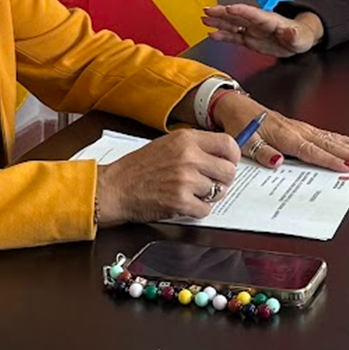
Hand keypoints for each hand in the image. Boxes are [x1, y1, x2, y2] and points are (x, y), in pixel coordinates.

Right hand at [95, 130, 238, 225]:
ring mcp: (185, 180)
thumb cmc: (139, 166)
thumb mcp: (168, 143)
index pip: (228, 144)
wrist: (116, 187)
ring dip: (207, 196)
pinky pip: (206, 210)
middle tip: (211, 183)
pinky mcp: (180, 202)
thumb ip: (194, 146)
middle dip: (223, 180)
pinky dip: (197, 210)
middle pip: (228, 171)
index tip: (228, 163)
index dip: (232, 157)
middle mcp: (189, 157)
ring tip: (190, 192)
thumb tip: (222, 154)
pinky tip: (184, 203)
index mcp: (186, 139)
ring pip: (218, 192)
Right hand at [201, 4, 322, 57]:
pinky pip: (234, 36)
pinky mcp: (249, 39)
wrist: (298, 39)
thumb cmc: (300, 36)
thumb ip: (293, 34)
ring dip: (218, 21)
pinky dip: (222, 35)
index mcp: (269, 21)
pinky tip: (212, 34)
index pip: (253, 14)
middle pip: (237, 16)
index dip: (241, 11)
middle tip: (208, 10)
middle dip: (222, 13)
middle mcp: (258, 23)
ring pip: (232, 24)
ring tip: (204, 19)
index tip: (229, 8)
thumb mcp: (300, 37)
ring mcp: (252, 30)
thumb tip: (290, 32)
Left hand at [212, 93, 348, 173]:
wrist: (234, 107)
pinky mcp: (299, 126)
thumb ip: (262, 152)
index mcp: (283, 135)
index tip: (346, 167)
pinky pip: (325, 132)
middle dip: (348, 153)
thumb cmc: (239, 125)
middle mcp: (295, 129)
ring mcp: (299, 127)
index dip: (330, 160)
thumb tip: (278, 161)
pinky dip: (341, 137)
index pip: (311, 151)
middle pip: (326, 143)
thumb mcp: (244, 142)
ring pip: (329, 137)